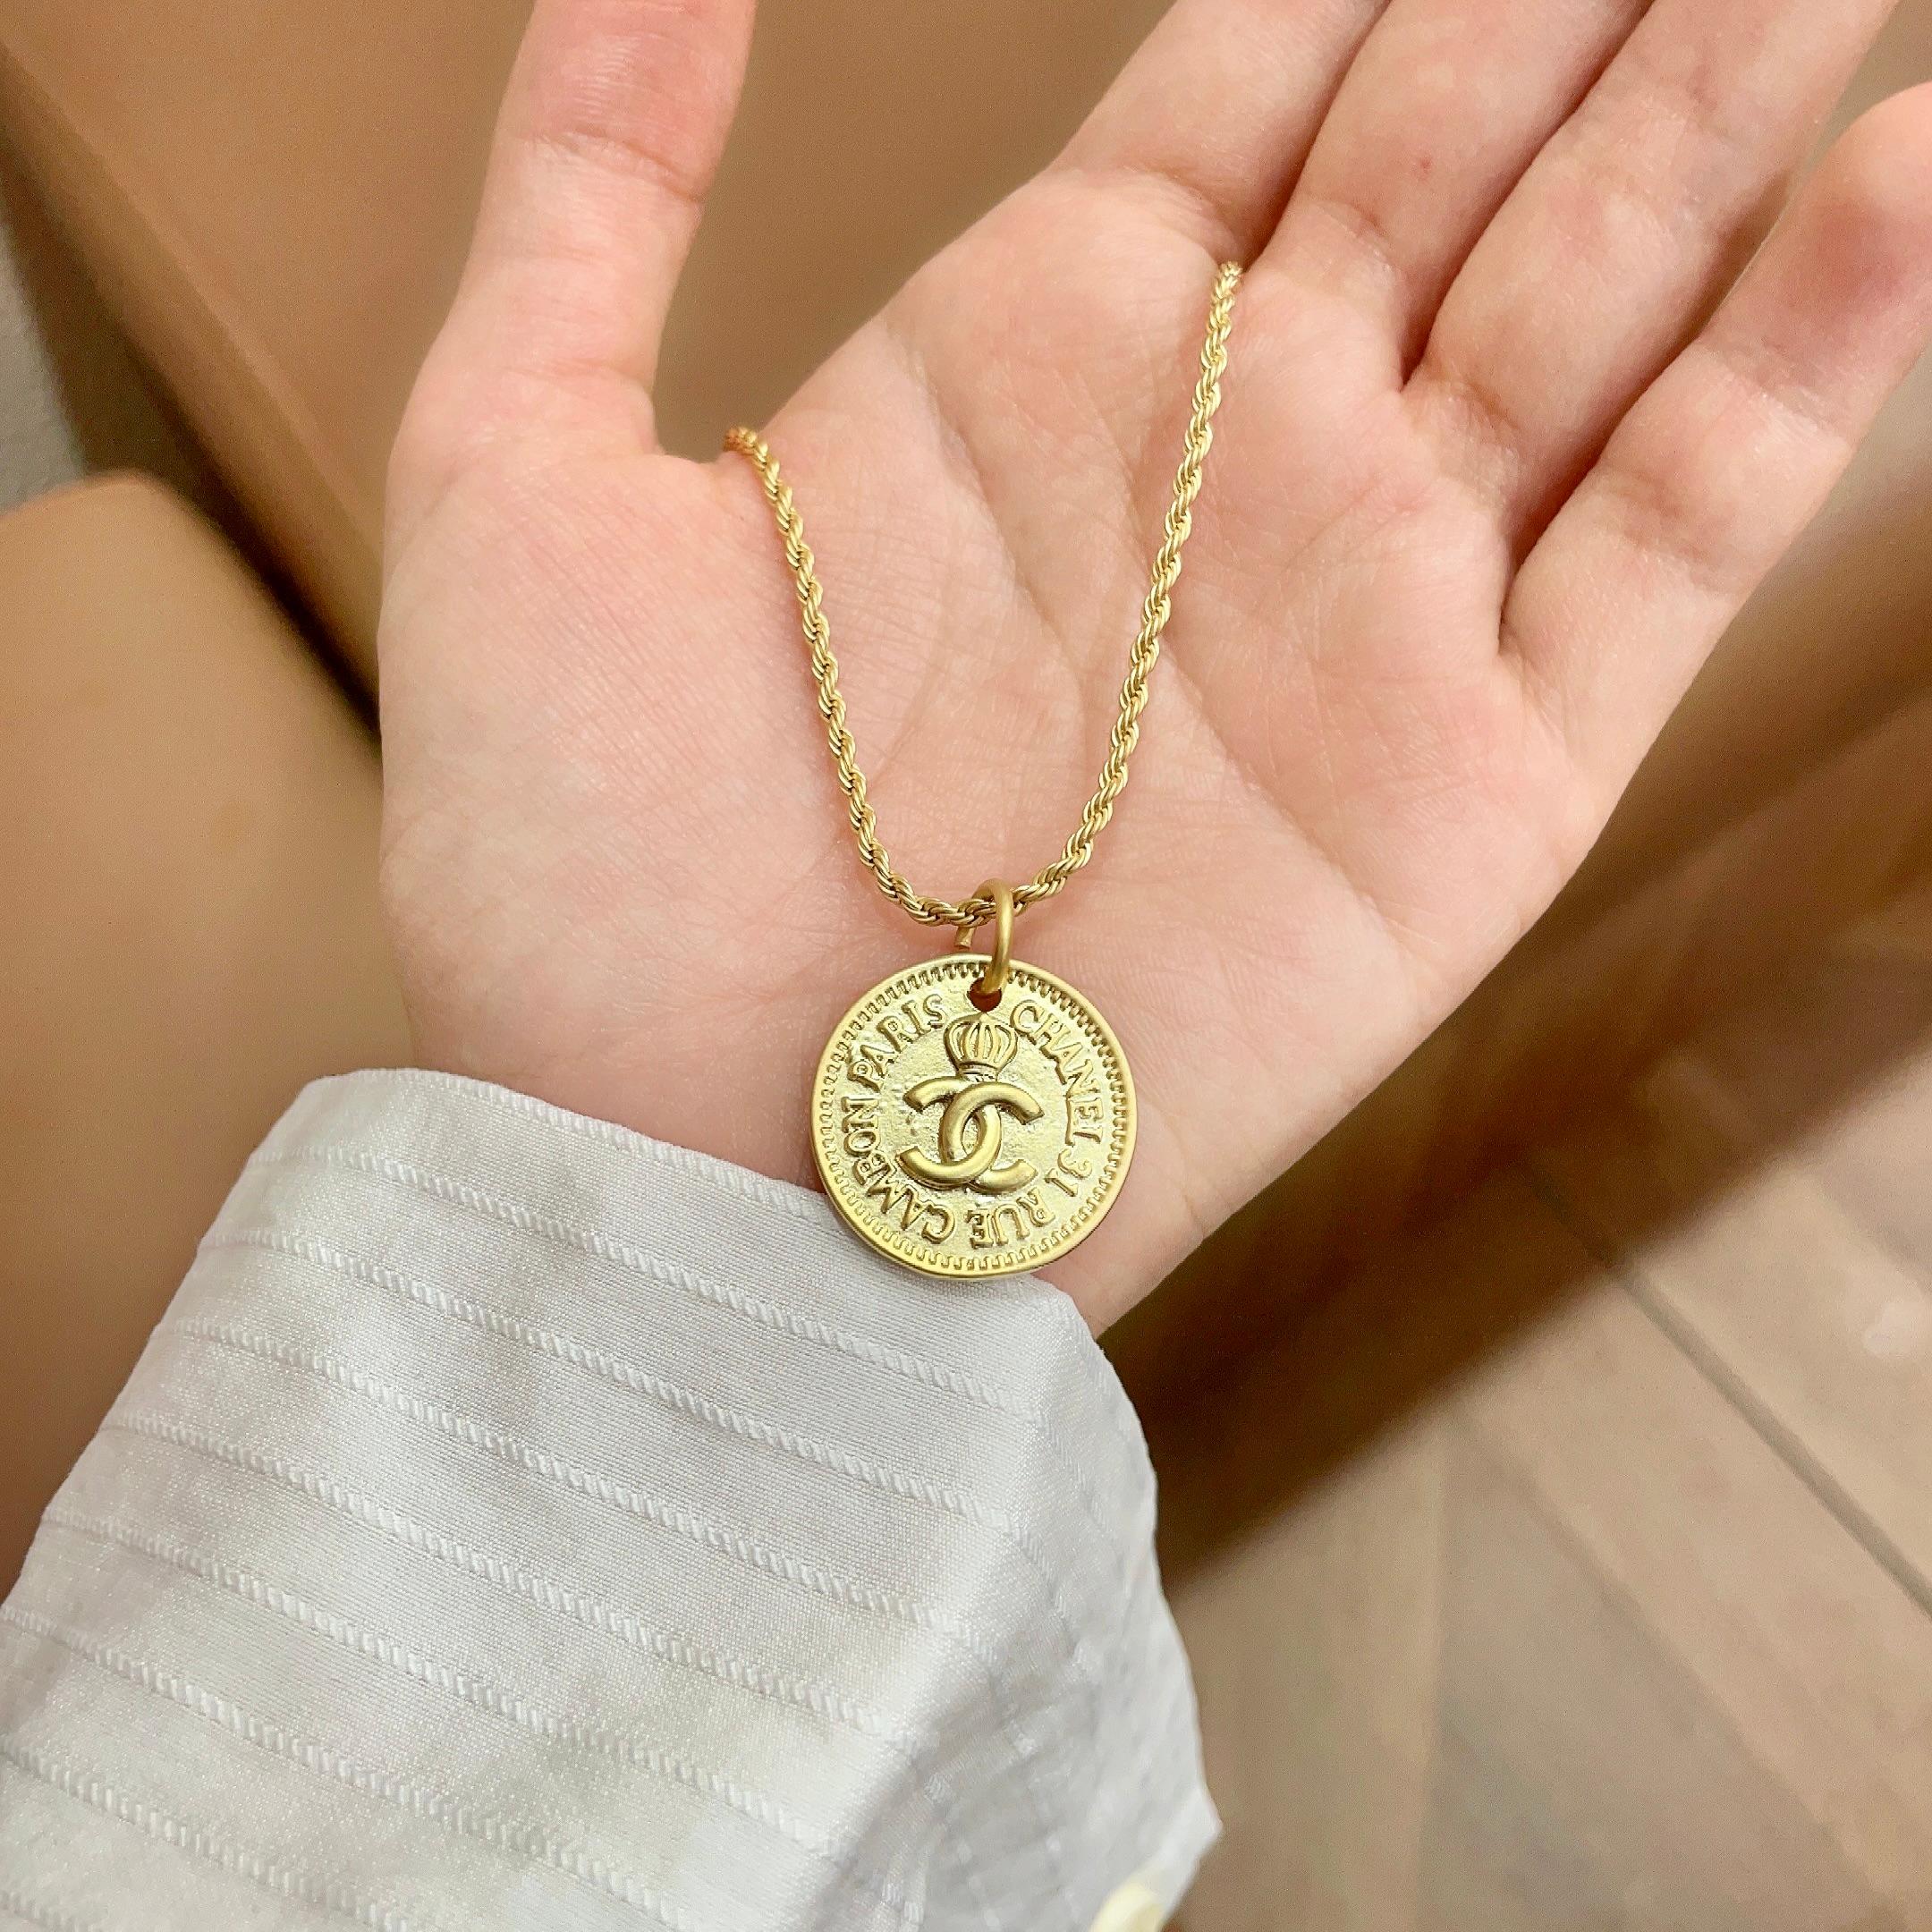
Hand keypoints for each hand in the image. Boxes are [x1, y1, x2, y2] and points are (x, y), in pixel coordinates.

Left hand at [378, 0, 1931, 1327]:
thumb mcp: (515, 473)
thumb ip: (588, 192)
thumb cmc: (572, 866)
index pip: (1267, 74)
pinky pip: (1676, 539)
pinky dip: (1808, 363)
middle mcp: (1236, 459)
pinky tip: (1906, 169)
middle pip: (1474, 143)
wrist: (695, 1163)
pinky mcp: (1475, 784)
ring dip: (1732, 115)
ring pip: (1614, 296)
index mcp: (1032, 355)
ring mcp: (1375, 611)